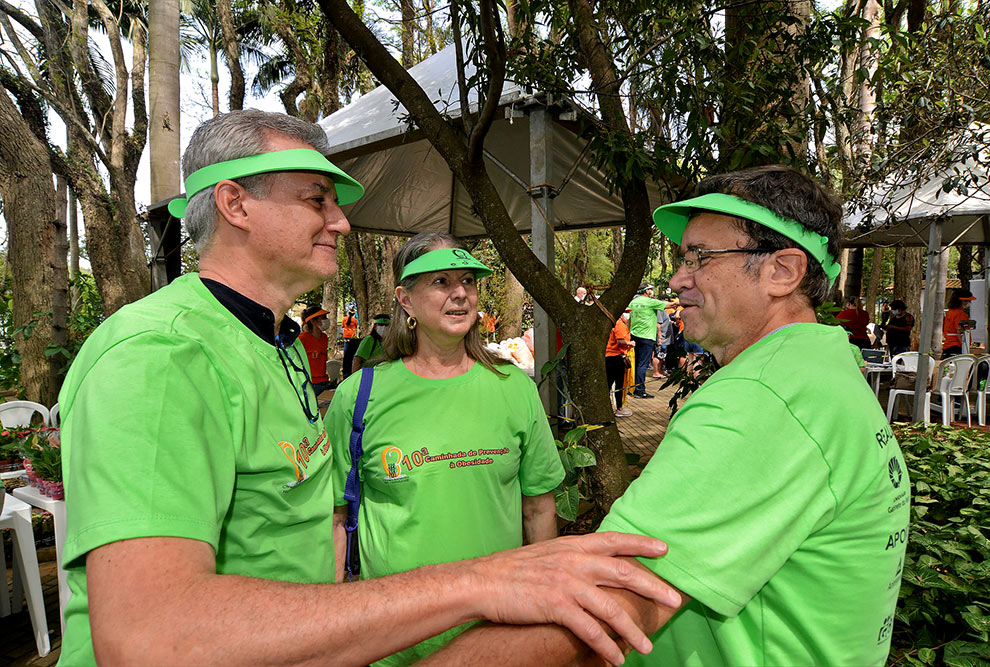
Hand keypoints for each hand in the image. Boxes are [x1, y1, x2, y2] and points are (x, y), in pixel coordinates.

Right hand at [464, 532, 678, 664]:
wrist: (482, 581)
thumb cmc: (511, 570)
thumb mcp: (545, 554)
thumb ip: (570, 557)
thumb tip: (590, 565)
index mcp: (573, 545)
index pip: (615, 540)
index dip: (641, 544)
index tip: (664, 549)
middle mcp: (574, 560)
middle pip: (624, 573)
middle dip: (654, 588)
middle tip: (676, 600)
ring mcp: (567, 582)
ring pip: (612, 608)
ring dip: (632, 630)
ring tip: (647, 646)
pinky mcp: (557, 605)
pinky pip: (590, 630)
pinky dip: (606, 646)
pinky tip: (616, 659)